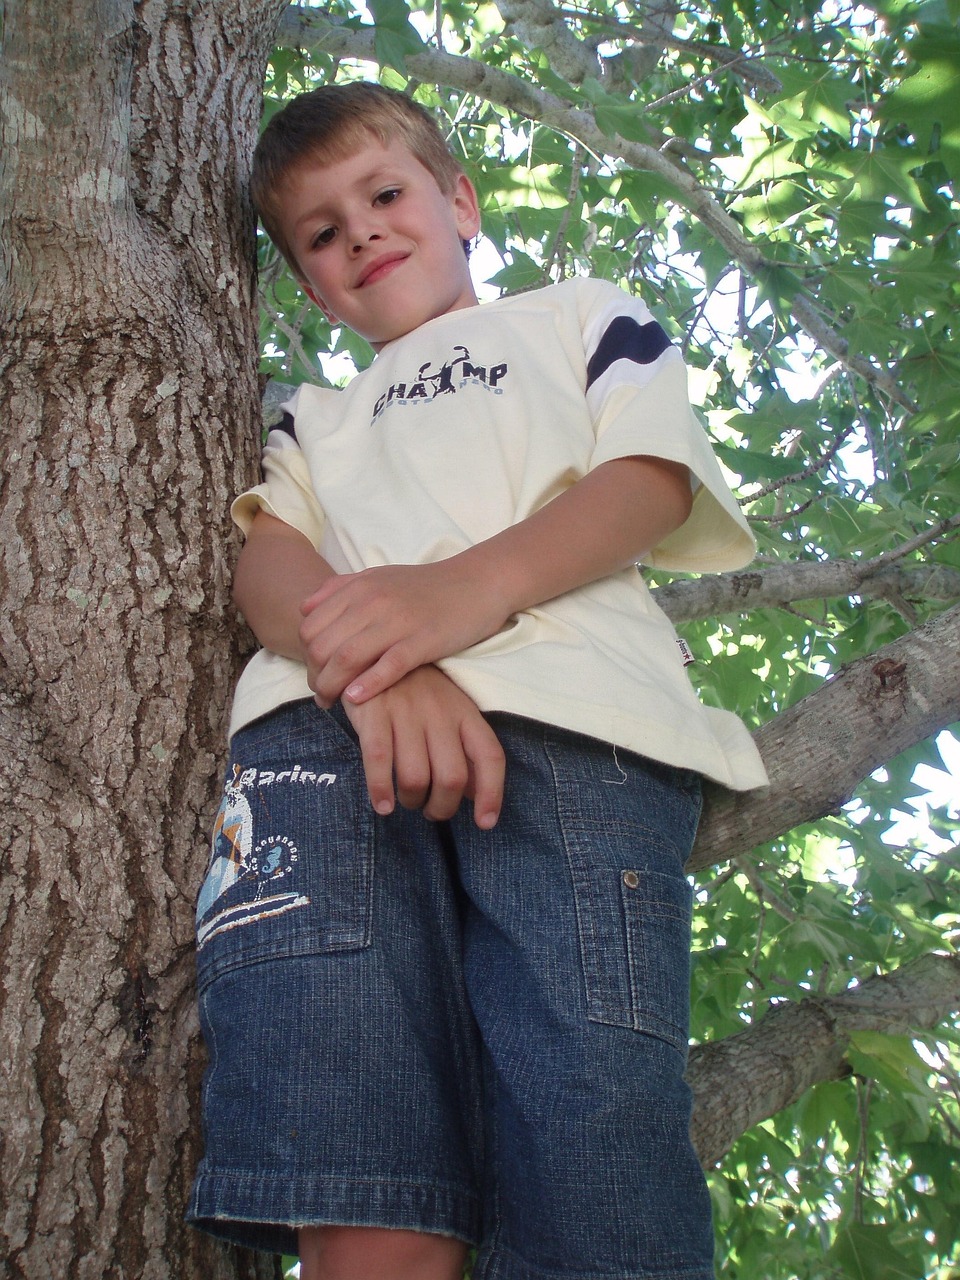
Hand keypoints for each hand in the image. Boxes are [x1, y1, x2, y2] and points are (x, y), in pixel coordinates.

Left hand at [300, 559, 511, 706]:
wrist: (476, 583)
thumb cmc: (426, 587)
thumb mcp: (379, 577)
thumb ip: (341, 589)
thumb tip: (305, 607)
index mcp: (359, 587)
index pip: (310, 627)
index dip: (305, 656)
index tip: (315, 674)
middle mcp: (372, 602)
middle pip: (322, 646)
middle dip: (314, 677)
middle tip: (322, 694)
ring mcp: (397, 621)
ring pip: (347, 658)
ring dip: (332, 686)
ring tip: (332, 702)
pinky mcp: (422, 641)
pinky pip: (387, 666)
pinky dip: (366, 685)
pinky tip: (356, 698)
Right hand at [340, 664, 505, 828]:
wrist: (373, 652)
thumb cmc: (416, 691)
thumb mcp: (449, 712)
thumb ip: (464, 750)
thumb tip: (476, 796)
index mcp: (465, 713)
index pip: (490, 756)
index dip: (492, 793)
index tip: (485, 823)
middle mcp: (440, 713)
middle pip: (452, 777)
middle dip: (442, 807)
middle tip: (430, 811)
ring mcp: (407, 713)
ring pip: (416, 776)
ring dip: (411, 800)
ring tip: (404, 802)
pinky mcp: (374, 714)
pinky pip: (379, 761)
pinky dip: (381, 790)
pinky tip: (382, 804)